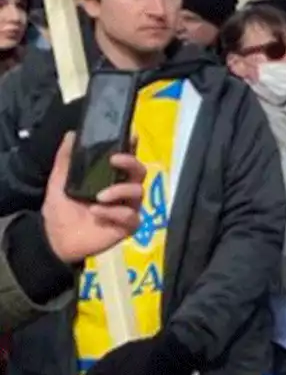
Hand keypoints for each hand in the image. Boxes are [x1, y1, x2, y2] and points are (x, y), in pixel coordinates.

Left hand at [42, 134, 146, 264]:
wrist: (56, 239)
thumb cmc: (61, 209)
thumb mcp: (59, 181)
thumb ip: (65, 159)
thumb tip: (71, 135)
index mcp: (110, 178)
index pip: (126, 159)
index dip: (132, 147)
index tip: (131, 136)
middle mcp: (123, 190)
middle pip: (140, 171)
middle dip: (131, 163)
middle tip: (114, 160)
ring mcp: (128, 208)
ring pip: (139, 192)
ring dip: (120, 190)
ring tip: (100, 196)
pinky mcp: (128, 226)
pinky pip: (131, 216)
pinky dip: (114, 213)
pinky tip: (97, 213)